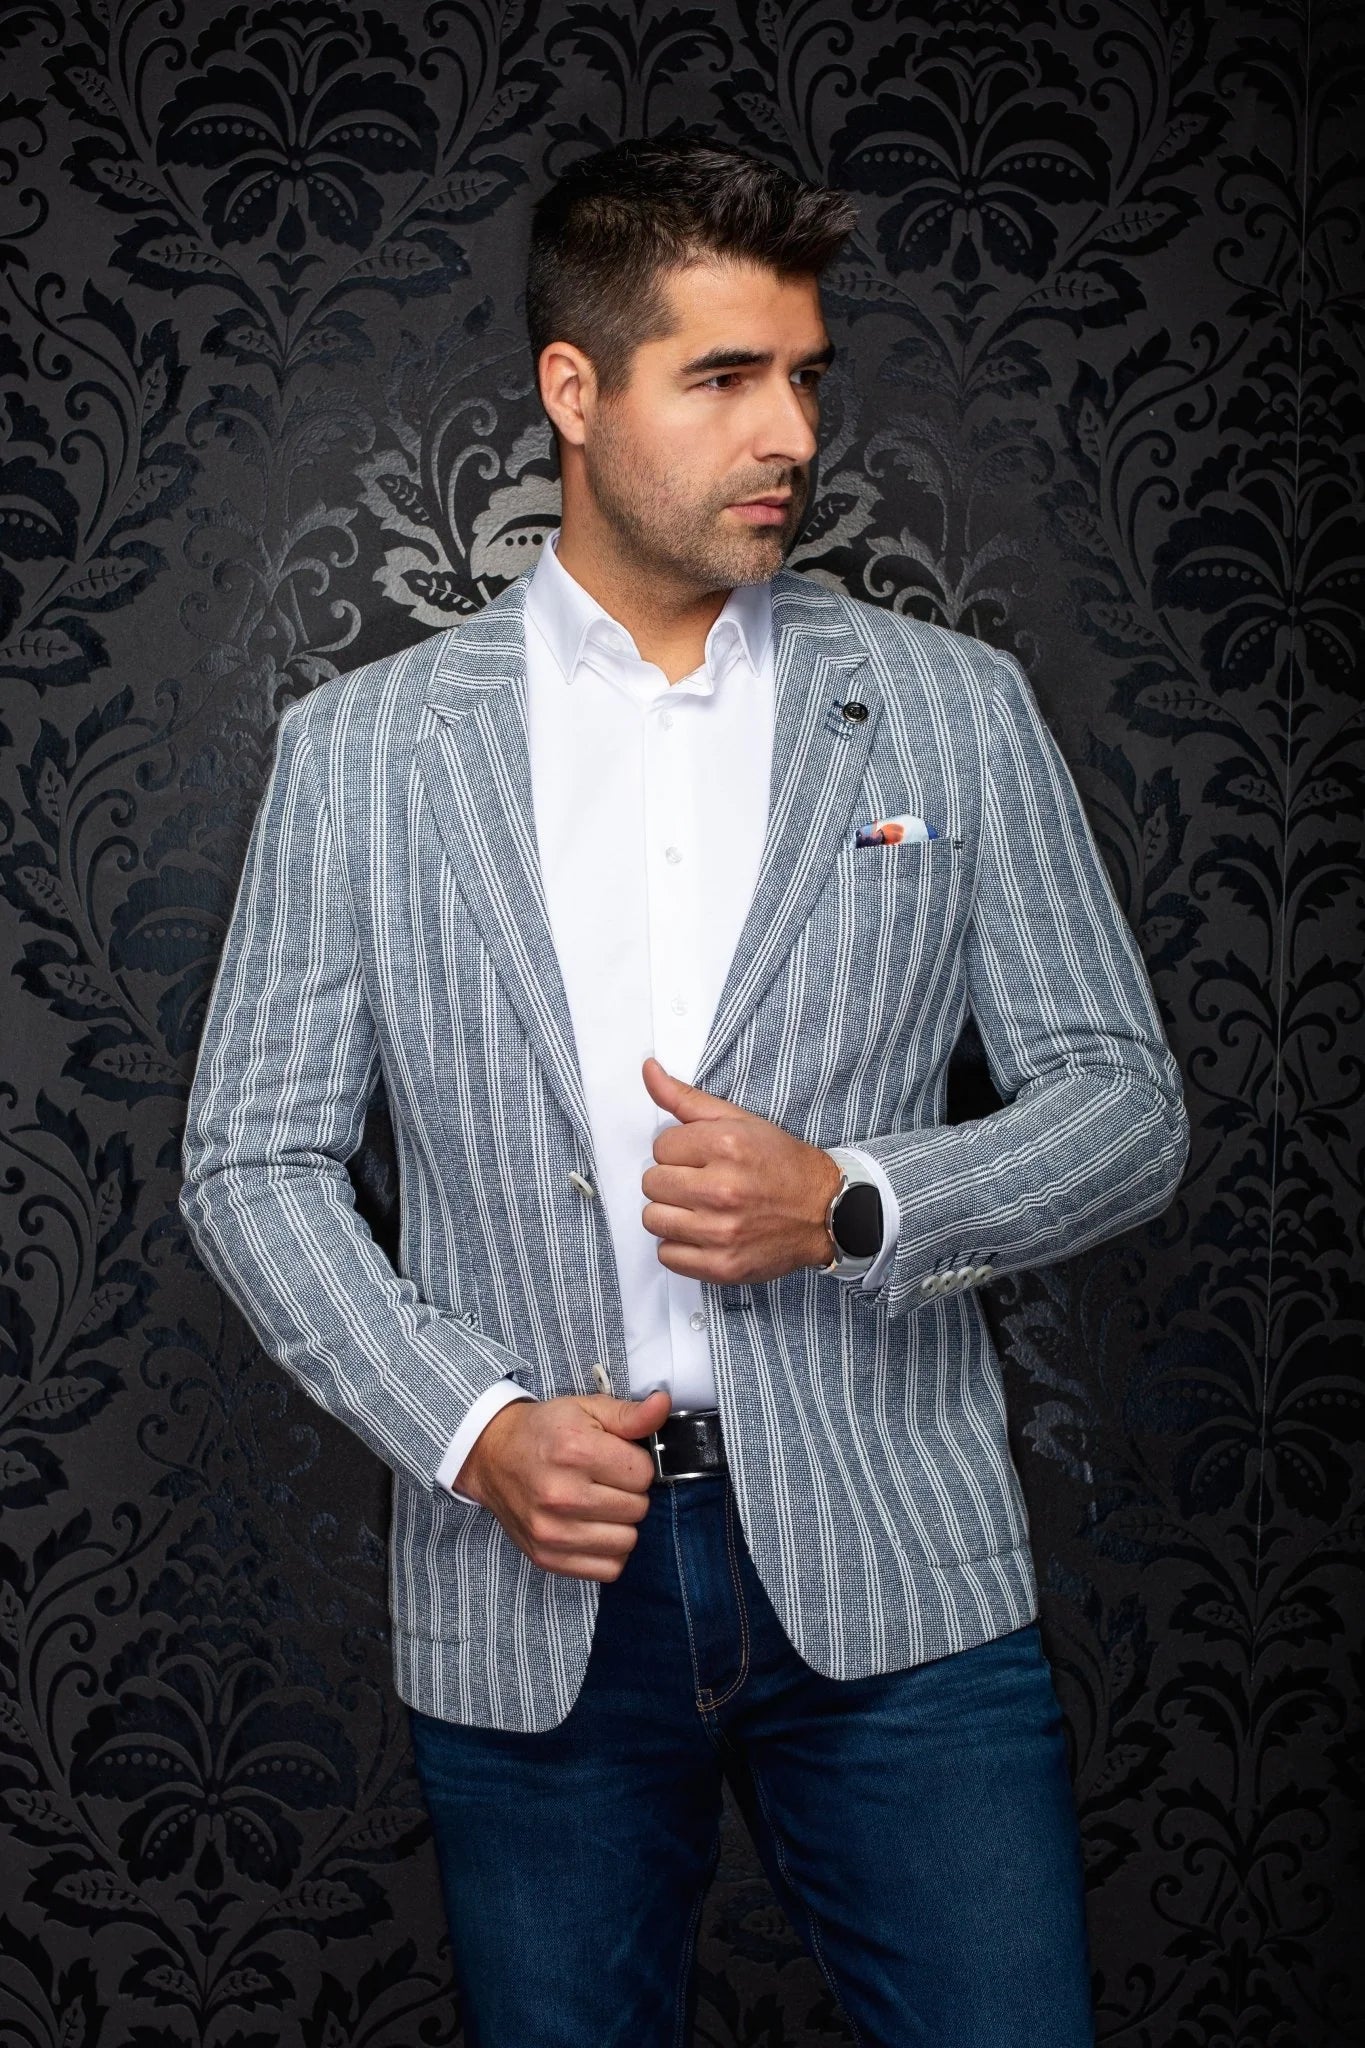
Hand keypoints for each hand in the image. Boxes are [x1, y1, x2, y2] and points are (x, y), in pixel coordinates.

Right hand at [454, 1387, 670, 1580]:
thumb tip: (663, 1405)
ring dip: (621, 1523)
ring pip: (627, 1541)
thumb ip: (629, 1414)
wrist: (493, 1456)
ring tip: (600, 1503)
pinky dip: (608, 1551)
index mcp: (574, 1451)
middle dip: (630, 1492)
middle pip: (638, 1508)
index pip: (644, 1473)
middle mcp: (562, 1495)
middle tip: (606, 1480)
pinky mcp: (547, 1557)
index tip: (617, 1459)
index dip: (637, 1463)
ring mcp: (552, 1531)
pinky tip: (594, 1528)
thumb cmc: (544, 1432)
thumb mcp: (587, 1410)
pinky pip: (608, 1569)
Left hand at [640, 1056, 843, 1284]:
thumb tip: (647, 1070)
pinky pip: (667, 1256)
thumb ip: (686, 1098)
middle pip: (652, 1183)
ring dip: (671, 1214)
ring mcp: (721, 1231)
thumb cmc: (780, 1164)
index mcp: (726, 1146)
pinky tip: (703, 1234)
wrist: (826, 1212)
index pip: (660, 1147)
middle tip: (701, 1183)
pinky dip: (679, 1246)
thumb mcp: (739, 1121)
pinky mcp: (722, 1265)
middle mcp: (722, 1189)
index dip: (679, 1151)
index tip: (701, 1158)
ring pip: (653, 1219)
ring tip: (699, 1209)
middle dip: (673, 1181)